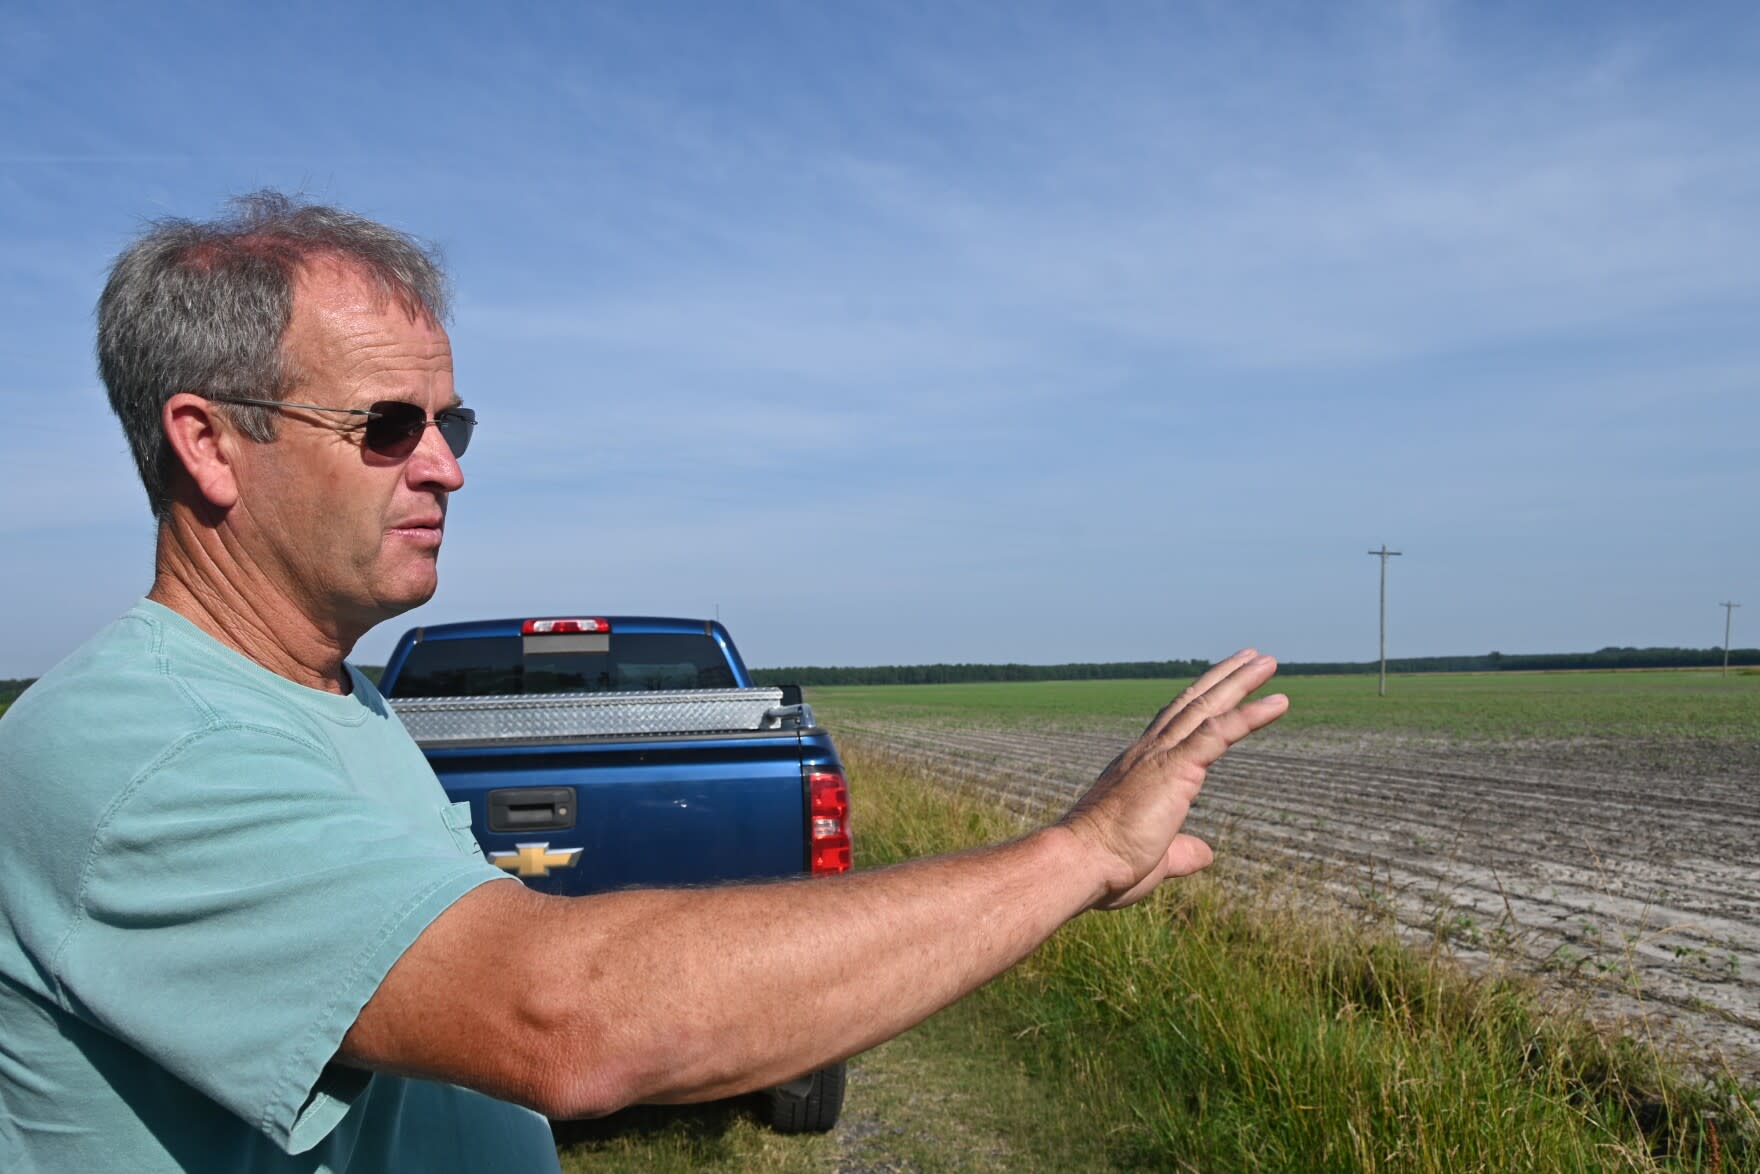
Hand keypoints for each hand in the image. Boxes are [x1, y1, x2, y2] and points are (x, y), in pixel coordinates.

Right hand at [1058, 649, 1286, 909]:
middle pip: (1191, 703)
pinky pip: (1220, 732)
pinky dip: (1250, 715)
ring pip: (1206, 707)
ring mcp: (1161, 756)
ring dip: (1239, 682)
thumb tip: (1204, 854)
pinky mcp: (1176, 768)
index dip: (1197, 702)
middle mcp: (1149, 753)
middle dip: (1222, 678)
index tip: (1218, 685)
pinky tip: (1278, 702)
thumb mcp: (1154, 859)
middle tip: (1251, 657)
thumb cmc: (1106, 864)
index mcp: (1140, 769)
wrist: (1080, 861)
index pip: (1173, 725)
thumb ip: (1181, 853)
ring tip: (1266, 661)